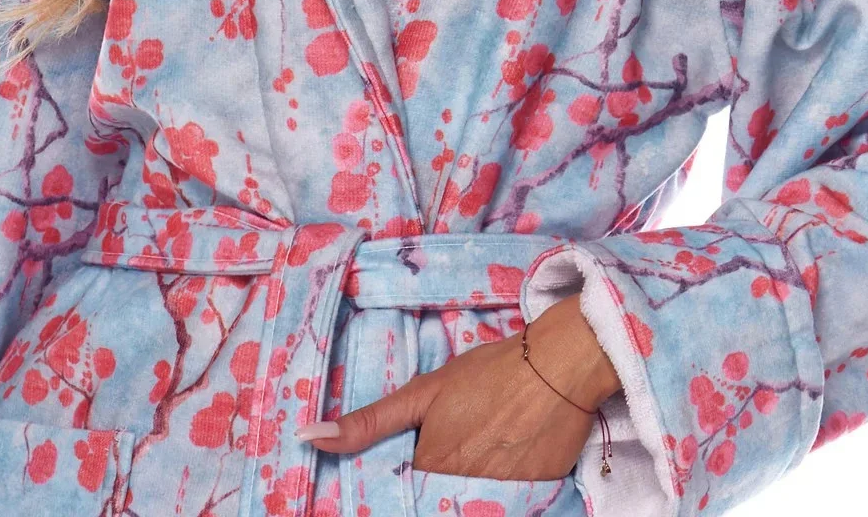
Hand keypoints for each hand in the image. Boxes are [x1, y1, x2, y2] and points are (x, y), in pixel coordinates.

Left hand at [296, 294, 621, 480]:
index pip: (402, 493)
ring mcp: (501, 497)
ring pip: (470, 501)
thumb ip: (368, 423)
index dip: (401, 480)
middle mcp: (463, 491)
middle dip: (434, 483)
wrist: (559, 365)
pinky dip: (501, 484)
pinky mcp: (535, 496)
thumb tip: (308, 440)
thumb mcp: (424, 391)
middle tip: (452, 446)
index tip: (402, 469)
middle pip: (437, 499)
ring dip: (467, 481)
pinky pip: (508, 501)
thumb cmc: (487, 372)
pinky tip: (506, 454)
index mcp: (431, 467)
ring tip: (479, 446)